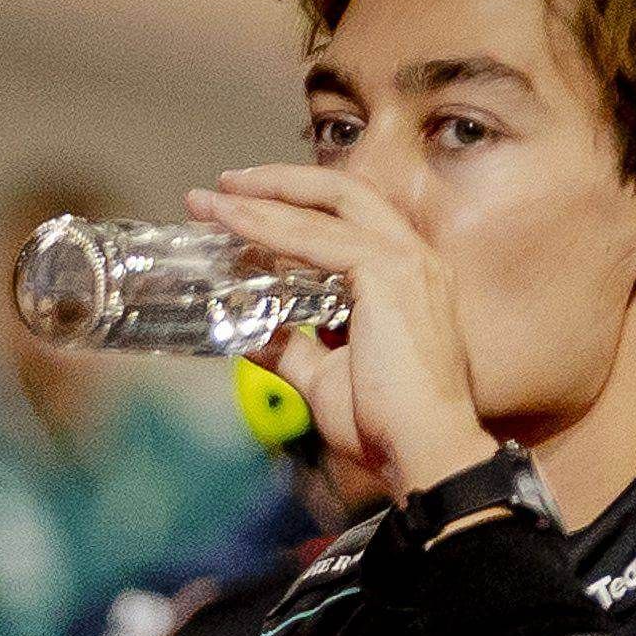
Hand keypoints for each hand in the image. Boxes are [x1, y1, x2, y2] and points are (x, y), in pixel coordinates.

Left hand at [186, 166, 498, 499]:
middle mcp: (412, 257)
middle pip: (342, 193)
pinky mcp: (389, 275)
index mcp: (404, 276)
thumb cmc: (383, 424)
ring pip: (326, 208)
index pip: (347, 220)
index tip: (242, 209)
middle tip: (221, 187)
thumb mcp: (322, 378)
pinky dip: (270, 227)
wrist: (422, 451)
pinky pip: (318, 238)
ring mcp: (405, 261)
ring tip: (213, 200)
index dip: (294, 208)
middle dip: (278, 183)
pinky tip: (234, 225)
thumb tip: (250, 339)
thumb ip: (290, 349)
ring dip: (263, 200)